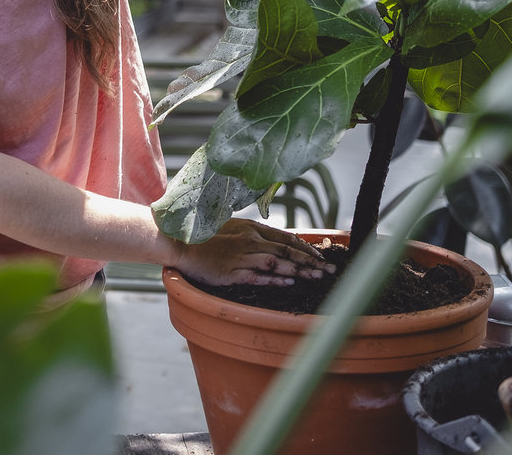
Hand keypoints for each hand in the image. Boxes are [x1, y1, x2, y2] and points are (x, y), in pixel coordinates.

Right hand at [172, 219, 334, 286]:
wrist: (181, 244)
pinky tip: (289, 281)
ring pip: (277, 262)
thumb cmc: (207, 237)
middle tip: (329, 271)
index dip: (306, 248)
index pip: (287, 238)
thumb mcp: (234, 229)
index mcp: (252, 229)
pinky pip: (258, 275)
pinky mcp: (231, 272)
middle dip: (311, 262)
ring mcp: (241, 257)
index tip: (321, 257)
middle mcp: (250, 241)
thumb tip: (275, 244)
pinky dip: (275, 278)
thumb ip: (254, 235)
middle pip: (287, 250)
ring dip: (299, 270)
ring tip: (316, 278)